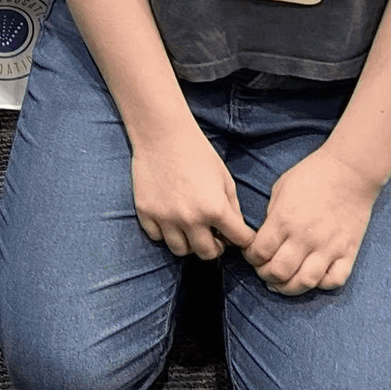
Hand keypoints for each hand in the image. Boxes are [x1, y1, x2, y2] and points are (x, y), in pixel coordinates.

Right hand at [127, 120, 253, 261]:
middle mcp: (191, 219)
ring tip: (191, 229)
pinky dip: (165, 232)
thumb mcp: (225, 179)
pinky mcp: (146, 213)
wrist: (162, 135)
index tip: (240, 237)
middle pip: (207, 254)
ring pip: (181, 250)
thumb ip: (233, 208)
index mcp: (215, 209)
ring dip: (189, 243)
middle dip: (215, 247)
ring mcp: (166, 218)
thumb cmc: (198, 153)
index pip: (239, 241)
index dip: (244, 240)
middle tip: (213, 236)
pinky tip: (170, 218)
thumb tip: (235, 232)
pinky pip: (158, 237)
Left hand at [245, 145, 385, 293]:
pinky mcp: (348, 252)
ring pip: (304, 282)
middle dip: (265, 275)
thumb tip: (266, 240)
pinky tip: (312, 278)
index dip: (250, 257)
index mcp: (283, 220)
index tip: (250, 255)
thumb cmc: (312, 176)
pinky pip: (334, 280)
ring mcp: (328, 248)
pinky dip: (321, 285)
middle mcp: (304, 238)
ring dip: (288, 288)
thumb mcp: (280, 190)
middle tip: (264, 271)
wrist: (350, 172)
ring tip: (282, 283)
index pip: (259, 252)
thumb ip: (272, 217)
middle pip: (279, 272)